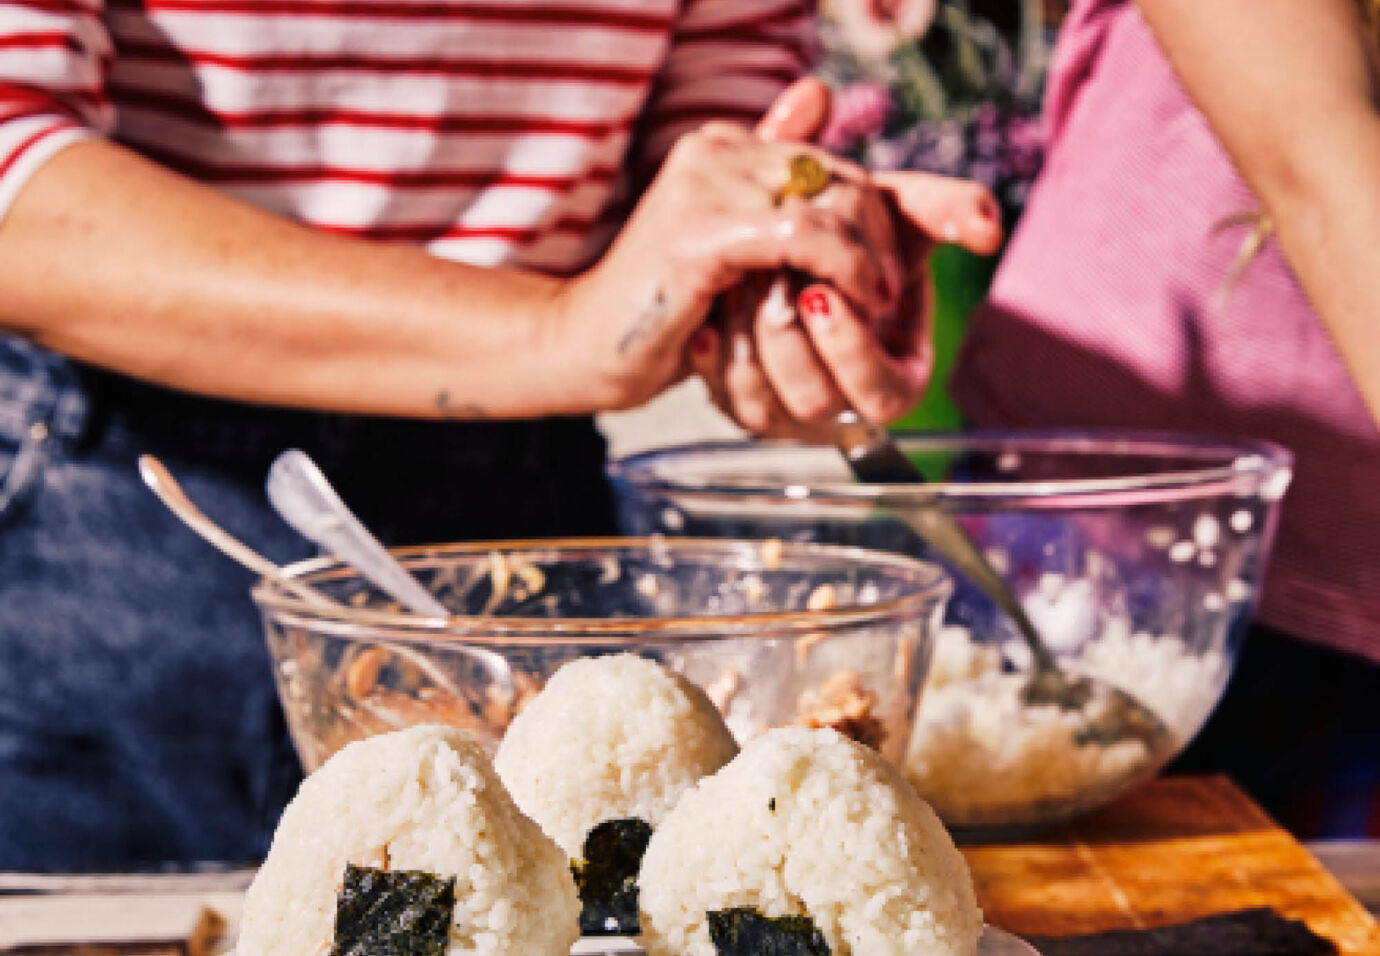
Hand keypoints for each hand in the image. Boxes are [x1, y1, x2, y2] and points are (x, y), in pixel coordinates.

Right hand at [557, 120, 909, 410]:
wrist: (588, 346)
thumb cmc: (667, 308)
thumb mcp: (740, 255)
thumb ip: (781, 191)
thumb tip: (816, 95)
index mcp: (726, 148)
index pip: (837, 160)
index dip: (916, 194)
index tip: (984, 228)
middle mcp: (715, 151)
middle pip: (844, 177)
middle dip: (890, 234)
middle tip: (895, 290)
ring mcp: (704, 186)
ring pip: (831, 202)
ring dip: (870, 256)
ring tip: (878, 302)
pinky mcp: (699, 235)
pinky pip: (800, 236)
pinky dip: (843, 267)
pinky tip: (857, 300)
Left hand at [690, 79, 1004, 436]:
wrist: (773, 239)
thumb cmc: (844, 233)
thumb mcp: (892, 213)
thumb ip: (941, 210)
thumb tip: (989, 223)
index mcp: (893, 373)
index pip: (885, 394)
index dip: (852, 350)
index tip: (822, 295)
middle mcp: (841, 401)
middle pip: (817, 401)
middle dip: (792, 340)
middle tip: (770, 281)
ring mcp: (787, 409)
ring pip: (764, 406)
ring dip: (750, 339)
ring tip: (738, 283)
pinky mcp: (741, 403)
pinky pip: (723, 399)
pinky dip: (715, 354)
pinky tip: (709, 315)